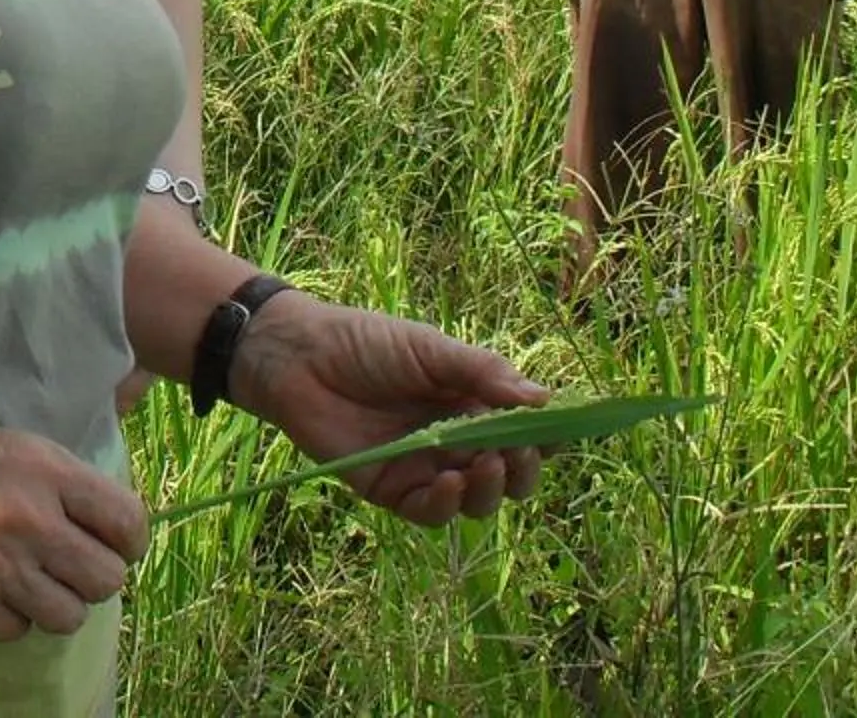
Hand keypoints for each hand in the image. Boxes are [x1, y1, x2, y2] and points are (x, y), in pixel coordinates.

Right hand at [0, 401, 146, 641]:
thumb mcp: (6, 444)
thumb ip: (60, 482)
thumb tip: (107, 524)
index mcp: (43, 469)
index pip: (128, 522)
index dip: (126, 537)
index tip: (112, 539)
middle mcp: (27, 520)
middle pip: (107, 579)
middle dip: (92, 574)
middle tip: (67, 562)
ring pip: (69, 615)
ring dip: (53, 600)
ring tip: (27, 576)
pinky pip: (17, 630)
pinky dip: (8, 615)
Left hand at [234, 294, 547, 527]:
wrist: (299, 357)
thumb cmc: (365, 343)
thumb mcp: (430, 349)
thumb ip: (483, 374)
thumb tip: (545, 400)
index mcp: (472, 403)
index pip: (524, 432)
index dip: (545, 439)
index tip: (556, 434)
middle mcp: (455, 441)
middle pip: (509, 474)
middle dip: (522, 470)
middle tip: (517, 452)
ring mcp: (425, 468)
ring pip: (477, 501)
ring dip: (490, 489)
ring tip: (486, 463)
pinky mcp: (392, 490)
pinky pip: (431, 513)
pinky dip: (447, 504)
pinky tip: (449, 482)